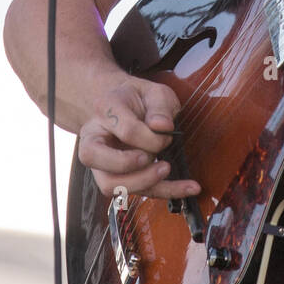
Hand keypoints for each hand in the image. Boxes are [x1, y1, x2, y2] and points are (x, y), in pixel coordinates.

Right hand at [77, 74, 200, 201]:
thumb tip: (162, 126)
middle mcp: (94, 137)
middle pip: (93, 158)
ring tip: (167, 169)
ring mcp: (101, 160)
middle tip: (153, 156)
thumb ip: (160, 105)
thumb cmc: (141, 99)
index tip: (166, 132)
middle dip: (128, 164)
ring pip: (109, 184)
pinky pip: (133, 191)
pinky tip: (189, 187)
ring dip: (142, 183)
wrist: (127, 106)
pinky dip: (164, 191)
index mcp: (104, 109)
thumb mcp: (155, 92)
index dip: (150, 136)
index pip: (125, 130)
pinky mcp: (116, 176)